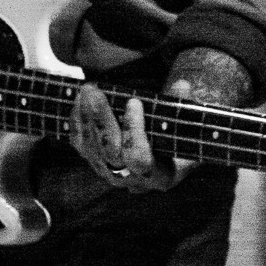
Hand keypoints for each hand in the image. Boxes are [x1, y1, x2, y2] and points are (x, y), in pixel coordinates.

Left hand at [69, 83, 183, 192]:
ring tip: (87, 90)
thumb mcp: (188, 128)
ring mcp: (111, 174)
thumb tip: (182, 86)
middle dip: (103, 121)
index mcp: (162, 175)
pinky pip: (80, 145)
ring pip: (92, 149)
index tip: (134, 102)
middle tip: (97, 93)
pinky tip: (79, 100)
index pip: (140, 158)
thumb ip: (183, 108)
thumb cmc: (179, 139)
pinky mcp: (95, 163)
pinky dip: (78, 122)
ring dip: (87, 117)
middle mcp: (133, 180)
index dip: (134, 130)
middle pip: (111, 154)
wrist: (164, 155)